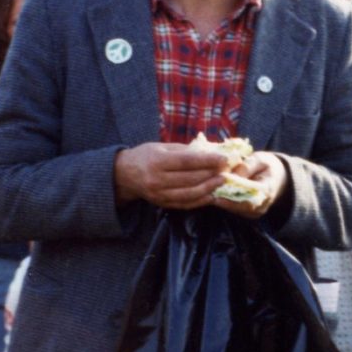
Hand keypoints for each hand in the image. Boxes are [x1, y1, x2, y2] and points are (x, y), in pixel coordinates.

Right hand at [113, 143, 227, 208]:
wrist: (124, 175)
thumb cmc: (146, 156)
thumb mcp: (162, 147)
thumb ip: (185, 150)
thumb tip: (210, 151)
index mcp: (157, 161)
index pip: (187, 161)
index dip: (207, 160)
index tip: (223, 158)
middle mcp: (157, 179)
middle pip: (190, 178)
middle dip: (211, 174)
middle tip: (227, 169)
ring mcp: (159, 194)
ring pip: (189, 193)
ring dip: (209, 188)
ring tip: (222, 181)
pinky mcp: (162, 204)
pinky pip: (184, 204)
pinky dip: (200, 200)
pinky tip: (211, 195)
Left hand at [211, 151, 287, 219]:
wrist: (277, 177)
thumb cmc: (267, 166)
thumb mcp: (260, 159)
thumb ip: (247, 166)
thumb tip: (230, 175)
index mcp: (267, 190)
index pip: (248, 196)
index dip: (231, 194)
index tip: (216, 188)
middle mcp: (261, 205)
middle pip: (239, 206)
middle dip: (222, 198)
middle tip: (206, 191)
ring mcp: (255, 212)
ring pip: (234, 209)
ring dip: (221, 201)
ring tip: (206, 192)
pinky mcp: (248, 213)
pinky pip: (234, 209)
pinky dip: (223, 202)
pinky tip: (212, 194)